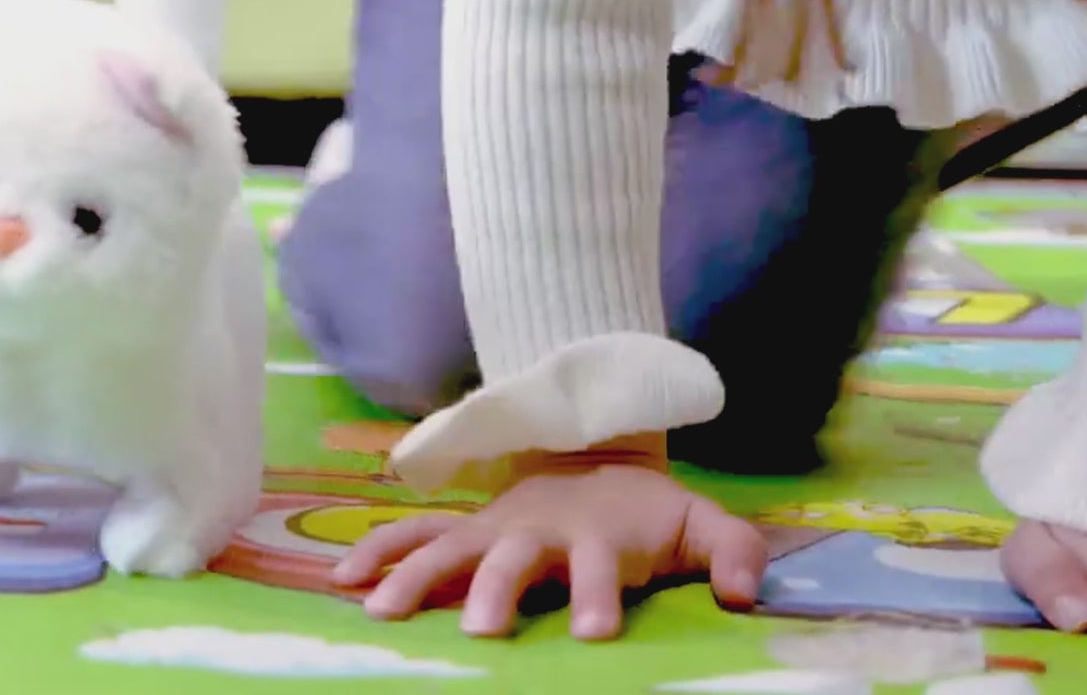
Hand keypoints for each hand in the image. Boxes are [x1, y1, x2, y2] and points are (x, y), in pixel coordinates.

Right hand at [330, 435, 767, 639]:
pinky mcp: (467, 531)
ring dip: (416, 574)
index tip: (595, 634)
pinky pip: (414, 535)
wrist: (595, 453)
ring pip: (449, 545)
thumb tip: (744, 594)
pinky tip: (342, 577)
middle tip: (484, 632)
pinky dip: (379, 550)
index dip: (598, 596)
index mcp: (598, 534)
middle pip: (513, 558)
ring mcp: (495, 528)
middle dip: (497, 590)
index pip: (600, 566)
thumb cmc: (647, 510)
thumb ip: (732, 551)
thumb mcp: (699, 522)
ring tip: (380, 611)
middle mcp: (539, 529)